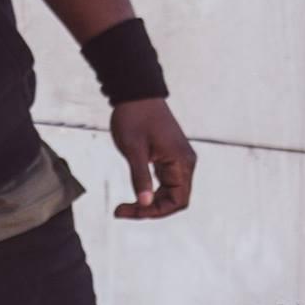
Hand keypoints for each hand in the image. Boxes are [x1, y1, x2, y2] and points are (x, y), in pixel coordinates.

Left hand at [110, 98, 196, 218]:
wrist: (136, 93)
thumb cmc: (134, 117)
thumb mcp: (134, 150)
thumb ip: (141, 177)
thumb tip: (145, 203)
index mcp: (181, 162)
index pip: (178, 201)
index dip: (155, 212)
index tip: (130, 210)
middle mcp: (185, 163)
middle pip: (174, 200)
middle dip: (149, 210)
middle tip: (120, 210)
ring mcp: (178, 160)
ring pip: (169, 194)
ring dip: (148, 203)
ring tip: (123, 206)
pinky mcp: (169, 158)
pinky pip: (164, 184)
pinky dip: (149, 191)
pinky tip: (133, 194)